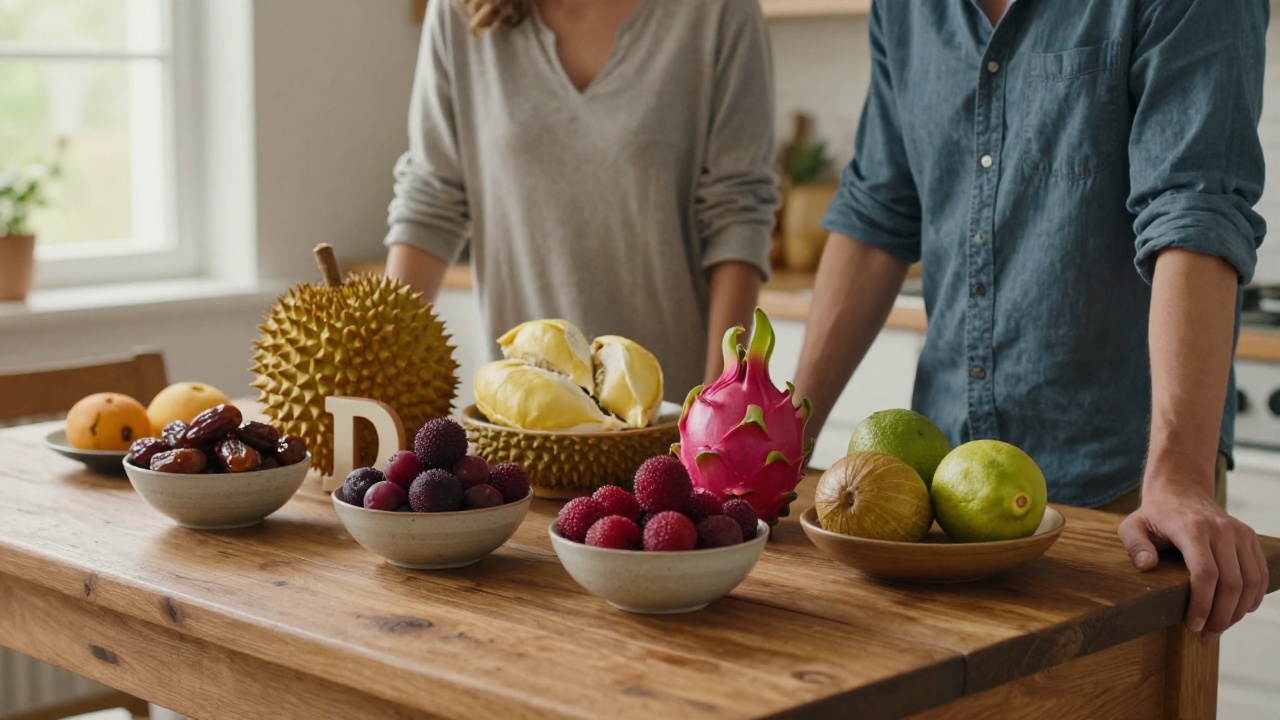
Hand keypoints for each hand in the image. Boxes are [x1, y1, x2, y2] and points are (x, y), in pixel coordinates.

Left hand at [1118, 480, 1267, 638]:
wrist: (1181, 491)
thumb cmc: (1154, 515)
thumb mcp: (1132, 526)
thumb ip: (1135, 545)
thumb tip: (1146, 566)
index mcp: (1192, 528)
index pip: (1206, 573)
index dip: (1203, 603)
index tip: (1193, 625)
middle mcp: (1221, 530)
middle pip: (1231, 582)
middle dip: (1221, 615)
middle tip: (1206, 636)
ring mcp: (1239, 534)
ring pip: (1250, 582)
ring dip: (1237, 612)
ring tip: (1219, 629)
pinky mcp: (1249, 539)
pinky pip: (1259, 574)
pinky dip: (1252, 597)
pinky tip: (1237, 612)